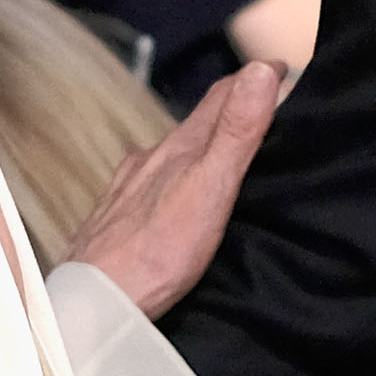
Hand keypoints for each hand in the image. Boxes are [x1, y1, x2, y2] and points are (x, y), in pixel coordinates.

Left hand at [62, 60, 285, 318]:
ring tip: (226, 156)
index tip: (283, 69)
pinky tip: (174, 200)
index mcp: (178, 149)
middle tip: (265, 109)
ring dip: (202, 148)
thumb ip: (236, 132)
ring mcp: (129, 190)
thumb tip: (260, 70)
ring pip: (172, 156)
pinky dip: (174, 180)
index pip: (222, 96)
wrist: (93, 306)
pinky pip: (152, 186)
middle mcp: (150, 161)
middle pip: (197, 124)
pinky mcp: (116, 220)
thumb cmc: (152, 254)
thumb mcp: (209, 187)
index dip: (255, 79)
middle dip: (231, 112)